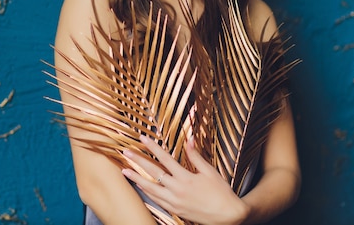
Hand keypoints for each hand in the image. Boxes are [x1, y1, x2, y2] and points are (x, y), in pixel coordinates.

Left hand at [122, 135, 249, 224]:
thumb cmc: (221, 192)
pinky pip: (157, 200)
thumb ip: (196, 156)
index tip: (142, 138)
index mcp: (186, 178)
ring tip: (125, 171)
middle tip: (125, 152)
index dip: (152, 147)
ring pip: (150, 189)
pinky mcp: (175, 210)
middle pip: (153, 172)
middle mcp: (177, 190)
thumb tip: (190, 138)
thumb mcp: (210, 171)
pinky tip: (140, 187)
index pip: (164, 158)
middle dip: (138, 161)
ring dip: (137, 179)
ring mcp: (175, 202)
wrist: (228, 216)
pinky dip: (147, 193)